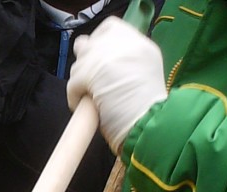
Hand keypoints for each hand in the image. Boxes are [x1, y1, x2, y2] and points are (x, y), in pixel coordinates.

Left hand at [66, 16, 166, 153]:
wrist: (153, 127)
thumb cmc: (148, 111)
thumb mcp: (144, 74)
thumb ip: (123, 61)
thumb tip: (94, 58)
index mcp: (141, 45)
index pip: (109, 29)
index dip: (99, 45)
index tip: (98, 63)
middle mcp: (126, 44)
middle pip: (90, 42)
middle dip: (86, 62)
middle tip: (92, 81)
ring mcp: (109, 57)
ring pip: (79, 62)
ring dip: (80, 80)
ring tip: (92, 96)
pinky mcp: (93, 73)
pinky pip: (73, 82)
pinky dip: (74, 96)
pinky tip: (85, 106)